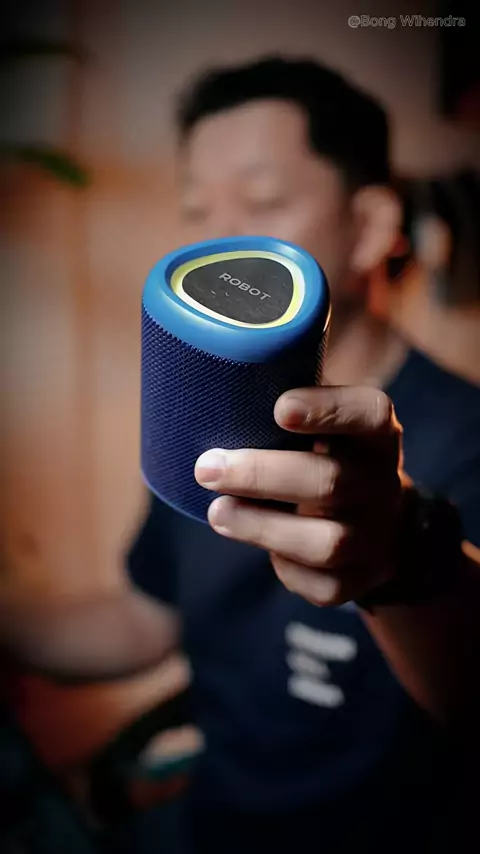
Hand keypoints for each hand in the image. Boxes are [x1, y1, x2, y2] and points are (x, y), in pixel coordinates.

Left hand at [194, 386, 403, 605]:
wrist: (383, 524)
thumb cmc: (328, 458)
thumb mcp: (325, 425)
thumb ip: (288, 402)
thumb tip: (211, 376)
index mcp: (376, 435)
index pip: (368, 414)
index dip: (327, 410)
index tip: (279, 408)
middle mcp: (384, 485)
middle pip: (330, 482)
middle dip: (261, 475)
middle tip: (207, 468)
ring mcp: (377, 538)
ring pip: (326, 542)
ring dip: (262, 527)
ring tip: (217, 511)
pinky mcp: (361, 580)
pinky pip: (321, 584)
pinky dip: (284, 566)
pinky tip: (255, 540)